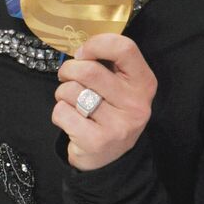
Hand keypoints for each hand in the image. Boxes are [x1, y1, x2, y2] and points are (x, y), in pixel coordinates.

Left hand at [52, 34, 155, 170]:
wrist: (109, 158)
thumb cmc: (110, 111)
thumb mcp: (121, 86)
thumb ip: (109, 64)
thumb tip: (81, 48)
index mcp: (144, 83)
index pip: (124, 48)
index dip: (96, 44)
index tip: (82, 53)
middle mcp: (136, 104)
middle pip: (89, 70)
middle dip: (68, 70)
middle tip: (66, 77)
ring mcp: (118, 125)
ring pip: (72, 91)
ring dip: (62, 93)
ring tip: (71, 102)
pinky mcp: (97, 142)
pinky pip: (62, 112)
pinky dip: (59, 113)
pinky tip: (71, 121)